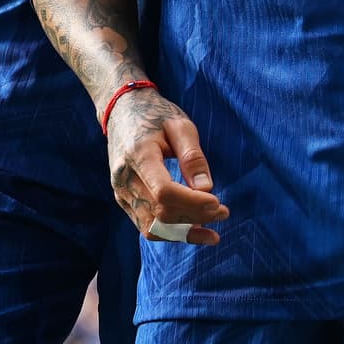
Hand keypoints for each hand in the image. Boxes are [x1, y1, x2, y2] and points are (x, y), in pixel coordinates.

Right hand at [106, 87, 228, 245]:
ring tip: (212, 231)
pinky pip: (146, 225)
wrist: (122, 111)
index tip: (217, 202)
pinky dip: (171, 232)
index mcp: (138, 155)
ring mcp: (120, 191)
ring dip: (184, 232)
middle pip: (160, 213)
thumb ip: (193, 156)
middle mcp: (124, 178)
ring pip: (152, 227)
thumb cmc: (155, 114)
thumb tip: (206, 189)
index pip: (164, 192)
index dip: (192, 203)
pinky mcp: (122, 199)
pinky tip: (193, 229)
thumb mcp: (180, 124)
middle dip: (195, 218)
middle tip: (223, 212)